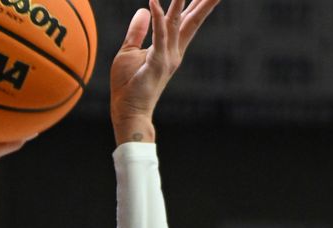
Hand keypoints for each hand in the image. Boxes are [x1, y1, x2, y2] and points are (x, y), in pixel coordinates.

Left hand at [109, 0, 218, 143]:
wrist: (128, 112)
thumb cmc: (128, 86)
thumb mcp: (129, 52)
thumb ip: (138, 31)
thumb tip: (144, 8)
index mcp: (170, 48)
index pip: (186, 20)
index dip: (196, 3)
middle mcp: (173, 51)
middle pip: (191, 20)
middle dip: (204, 2)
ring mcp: (167, 57)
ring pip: (176, 23)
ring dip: (181, 2)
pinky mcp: (156, 62)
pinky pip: (158, 36)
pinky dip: (157, 18)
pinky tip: (154, 2)